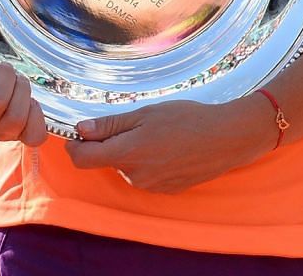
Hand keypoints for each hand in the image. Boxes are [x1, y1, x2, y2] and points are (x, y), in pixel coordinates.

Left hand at [64, 97, 271, 191]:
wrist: (226, 139)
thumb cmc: (187, 119)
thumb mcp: (146, 113)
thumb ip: (110, 124)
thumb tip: (79, 130)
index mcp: (126, 153)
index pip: (82, 159)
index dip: (76, 145)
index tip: (81, 133)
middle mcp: (134, 175)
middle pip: (108, 160)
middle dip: (114, 144)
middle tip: (140, 124)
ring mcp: (149, 186)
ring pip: (128, 168)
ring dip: (135, 153)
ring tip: (162, 136)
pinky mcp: (165, 190)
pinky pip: (147, 176)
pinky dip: (152, 163)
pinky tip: (172, 149)